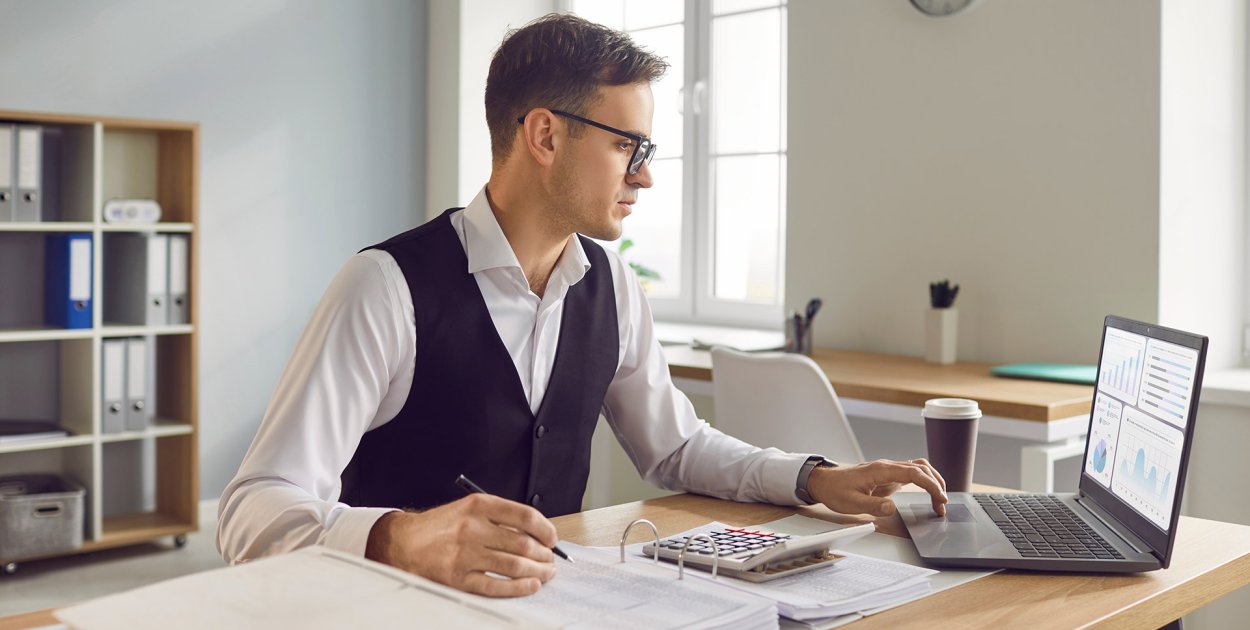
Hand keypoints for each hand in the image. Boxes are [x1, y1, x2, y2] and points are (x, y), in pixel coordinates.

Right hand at [365, 493, 557, 596]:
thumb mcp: (468, 509)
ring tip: (546, 573)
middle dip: (544, 555)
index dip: (546, 529)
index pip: (524, 515)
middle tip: (551, 560)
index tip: (552, 538)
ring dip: (537, 572)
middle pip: (522, 543)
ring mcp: (464, 555)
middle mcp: (472, 528)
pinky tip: (531, 586)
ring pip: (514, 565)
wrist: (403, 543)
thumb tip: (538, 535)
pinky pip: (496, 586)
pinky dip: (519, 588)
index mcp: (478, 505)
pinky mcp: (458, 579)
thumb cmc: (441, 527)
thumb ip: (500, 518)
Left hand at [807, 458, 947, 517]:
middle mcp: (887, 466)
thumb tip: (892, 508)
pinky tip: (929, 492)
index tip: (940, 498)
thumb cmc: (836, 490)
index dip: (930, 484)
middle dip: (936, 485)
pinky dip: (924, 481)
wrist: (824, 481)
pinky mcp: (888, 475)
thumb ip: (872, 506)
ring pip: (918, 468)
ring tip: (939, 500)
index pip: (913, 472)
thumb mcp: (851, 503)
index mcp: (880, 470)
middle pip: (920, 469)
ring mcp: (888, 470)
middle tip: (942, 506)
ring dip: (932, 481)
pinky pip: (911, 473)